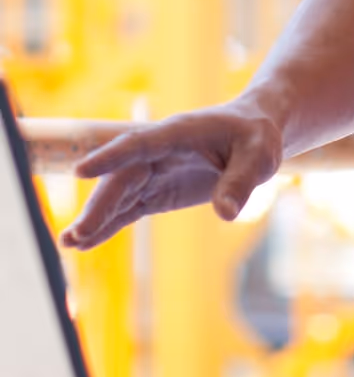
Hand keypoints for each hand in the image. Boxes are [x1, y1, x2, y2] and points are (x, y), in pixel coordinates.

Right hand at [60, 102, 284, 249]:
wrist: (252, 135)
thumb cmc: (256, 137)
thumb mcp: (260, 154)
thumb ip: (242, 180)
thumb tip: (226, 213)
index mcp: (179, 132)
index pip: (139, 144)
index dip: (111, 157)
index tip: (80, 170)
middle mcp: (158, 151)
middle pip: (121, 177)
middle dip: (99, 205)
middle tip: (76, 234)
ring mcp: (154, 172)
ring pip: (118, 196)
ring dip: (95, 219)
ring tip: (70, 244)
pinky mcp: (157, 191)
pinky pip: (128, 209)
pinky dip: (108, 225)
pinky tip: (86, 243)